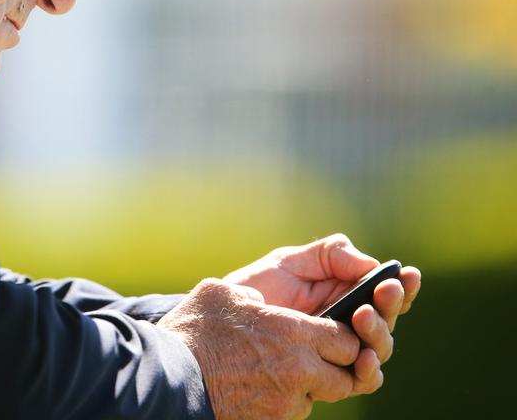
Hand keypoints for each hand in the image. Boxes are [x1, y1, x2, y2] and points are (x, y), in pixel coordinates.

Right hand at [159, 279, 368, 419]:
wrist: (169, 380)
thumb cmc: (192, 332)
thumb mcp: (222, 293)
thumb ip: (252, 294)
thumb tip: (259, 300)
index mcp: (293, 333)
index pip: (348, 340)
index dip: (343, 335)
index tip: (330, 331)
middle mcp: (299, 371)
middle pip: (347, 376)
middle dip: (339, 365)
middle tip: (317, 354)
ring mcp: (286, 402)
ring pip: (320, 395)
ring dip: (311, 384)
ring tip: (284, 369)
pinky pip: (293, 410)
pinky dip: (286, 398)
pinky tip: (263, 384)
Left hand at [222, 234, 420, 394]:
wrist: (226, 319)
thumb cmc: (257, 288)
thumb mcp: (290, 262)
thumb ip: (329, 255)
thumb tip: (370, 263)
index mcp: (345, 292)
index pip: (383, 291)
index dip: (401, 284)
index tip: (407, 274)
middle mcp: (349, 323)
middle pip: (386, 319)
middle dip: (389, 305)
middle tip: (382, 292)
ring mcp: (341, 349)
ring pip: (379, 349)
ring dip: (379, 334)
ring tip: (363, 317)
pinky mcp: (330, 375)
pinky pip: (360, 378)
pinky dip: (368, 370)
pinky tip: (363, 357)